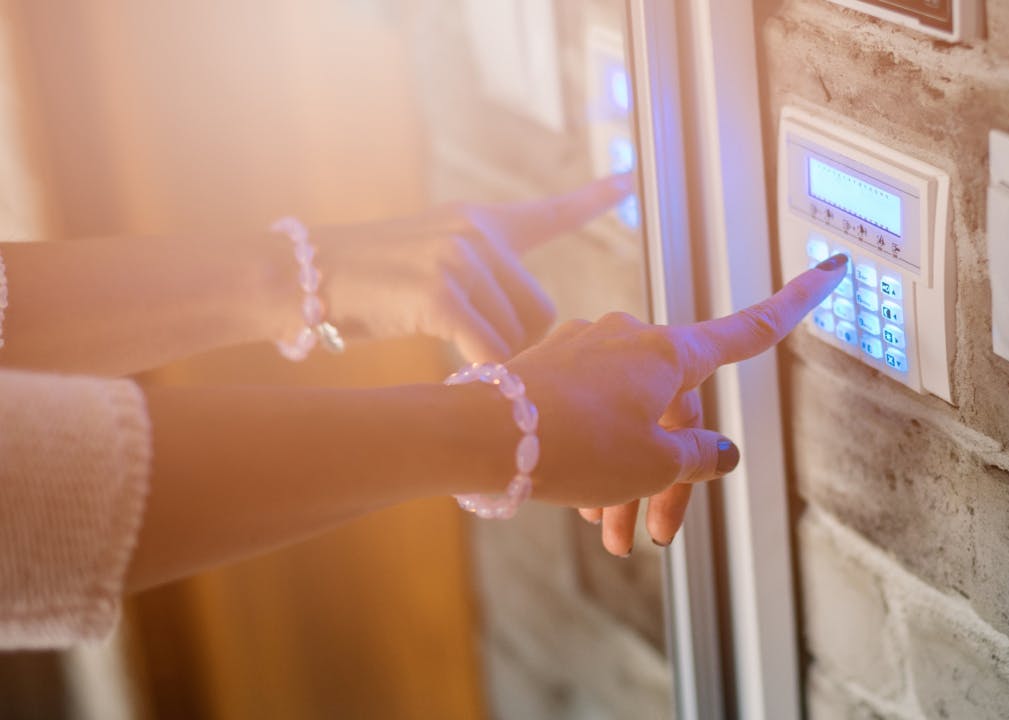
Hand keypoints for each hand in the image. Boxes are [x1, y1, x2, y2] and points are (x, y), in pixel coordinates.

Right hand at [309, 174, 633, 360]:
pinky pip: (489, 352)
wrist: (299, 278)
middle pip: (542, 313)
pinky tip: (455, 381)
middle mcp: (477, 232)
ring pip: (517, 339)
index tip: (630, 179)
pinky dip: (480, 378)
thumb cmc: (366, 288)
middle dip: (520, 347)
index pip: (550, 212)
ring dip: (493, 365)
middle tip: (476, 358)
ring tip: (449, 359)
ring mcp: (458, 258)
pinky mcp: (439, 292)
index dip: (593, 198)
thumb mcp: (432, 267)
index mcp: (481, 223)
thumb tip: (530, 335)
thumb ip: (483, 284)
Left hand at [509, 254, 849, 555]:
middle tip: (659, 532)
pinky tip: (585, 504)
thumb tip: (718, 453)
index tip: (830, 267)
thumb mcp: (653, 464)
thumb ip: (698, 458)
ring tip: (612, 534)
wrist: (479, 437)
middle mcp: (632, 340)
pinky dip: (598, 457)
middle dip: (673, 474)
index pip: (749, 330)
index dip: (795, 303)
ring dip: (630, 479)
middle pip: (678, 409)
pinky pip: (592, 414)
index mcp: (670, 353)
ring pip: (630, 419)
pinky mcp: (551, 368)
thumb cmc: (572, 446)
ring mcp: (588, 349)